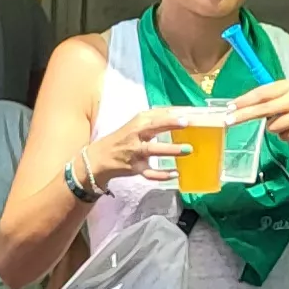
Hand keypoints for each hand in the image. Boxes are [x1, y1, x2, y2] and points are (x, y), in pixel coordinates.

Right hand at [75, 110, 190, 188]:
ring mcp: (135, 153)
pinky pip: (150, 173)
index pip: (155, 115)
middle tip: (186, 123)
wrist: (99, 159)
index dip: (171, 114)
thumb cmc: (122, 139)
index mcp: (137, 124)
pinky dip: (162, 175)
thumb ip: (154, 119)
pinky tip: (176, 174)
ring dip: (170, 150)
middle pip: (152, 127)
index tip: (188, 114)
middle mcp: (135, 136)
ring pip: (153, 150)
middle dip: (169, 124)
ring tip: (188, 149)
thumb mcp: (134, 125)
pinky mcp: (135, 168)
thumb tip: (178, 114)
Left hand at [226, 79, 288, 151]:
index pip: (262, 93)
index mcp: (288, 86)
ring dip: (275, 129)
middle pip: (263, 109)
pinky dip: (287, 136)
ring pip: (273, 127)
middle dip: (243, 116)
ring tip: (288, 123)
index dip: (244, 100)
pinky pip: (285, 137)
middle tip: (227, 121)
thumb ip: (270, 98)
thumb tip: (241, 106)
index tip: (229, 107)